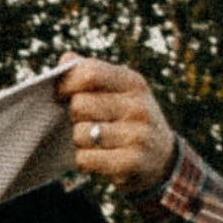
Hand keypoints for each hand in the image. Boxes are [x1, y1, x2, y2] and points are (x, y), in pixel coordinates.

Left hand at [56, 56, 175, 192]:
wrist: (163, 161)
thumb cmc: (130, 121)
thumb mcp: (121, 92)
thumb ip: (93, 75)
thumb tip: (65, 59)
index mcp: (134, 83)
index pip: (89, 73)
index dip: (66, 83)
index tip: (59, 94)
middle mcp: (138, 107)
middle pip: (79, 104)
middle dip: (72, 115)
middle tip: (82, 122)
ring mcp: (136, 136)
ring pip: (80, 133)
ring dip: (77, 140)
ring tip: (92, 142)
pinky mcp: (129, 163)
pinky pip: (85, 158)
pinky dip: (82, 160)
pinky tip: (94, 157)